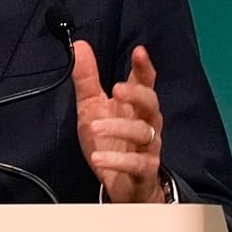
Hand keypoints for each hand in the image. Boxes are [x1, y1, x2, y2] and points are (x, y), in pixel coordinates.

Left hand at [71, 40, 163, 202]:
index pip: (145, 82)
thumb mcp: (92, 107)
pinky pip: (136, 164)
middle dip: (137, 95)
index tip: (139, 51)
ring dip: (118, 128)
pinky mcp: (143, 171)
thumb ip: (87, 79)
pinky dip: (117, 160)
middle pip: (151, 104)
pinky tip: (98, 158)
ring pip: (143, 133)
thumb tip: (79, 46)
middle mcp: (146, 123)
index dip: (144, 67)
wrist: (122, 185)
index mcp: (134, 106)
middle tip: (117, 90)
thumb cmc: (111, 142)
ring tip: (94, 126)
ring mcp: (147, 148)